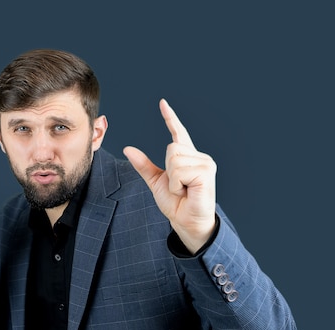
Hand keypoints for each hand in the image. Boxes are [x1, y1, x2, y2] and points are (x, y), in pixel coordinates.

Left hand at [123, 99, 216, 253]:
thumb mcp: (156, 182)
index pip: (178, 133)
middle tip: (178, 187)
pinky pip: (180, 170)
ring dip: (173, 179)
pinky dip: (177, 185)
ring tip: (183, 189)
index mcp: (186, 157)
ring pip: (174, 158)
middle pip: (171, 148)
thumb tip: (128, 148)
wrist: (186, 222)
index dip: (170, 117)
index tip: (162, 103)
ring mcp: (205, 163)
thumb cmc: (176, 204)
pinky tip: (188, 191)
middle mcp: (198, 156)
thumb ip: (144, 165)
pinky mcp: (206, 172)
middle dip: (168, 170)